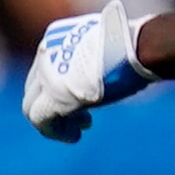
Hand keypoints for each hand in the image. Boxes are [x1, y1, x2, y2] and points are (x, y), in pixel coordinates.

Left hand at [21, 0, 149, 142]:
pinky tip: (74, 137)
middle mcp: (45, 53)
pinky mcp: (53, 95)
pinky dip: (54, 132)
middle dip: (54, 106)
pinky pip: (40, 119)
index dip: (56, 88)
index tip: (80, 100)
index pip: (44, 68)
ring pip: (33, 105)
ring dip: (55, 121)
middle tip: (82, 119)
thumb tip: (95, 70)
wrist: (140, 47)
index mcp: (55, 36)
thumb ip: (88, 57)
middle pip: (35, 88)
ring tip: (82, 128)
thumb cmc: (135, 44)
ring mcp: (46, 74)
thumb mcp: (104, 45)